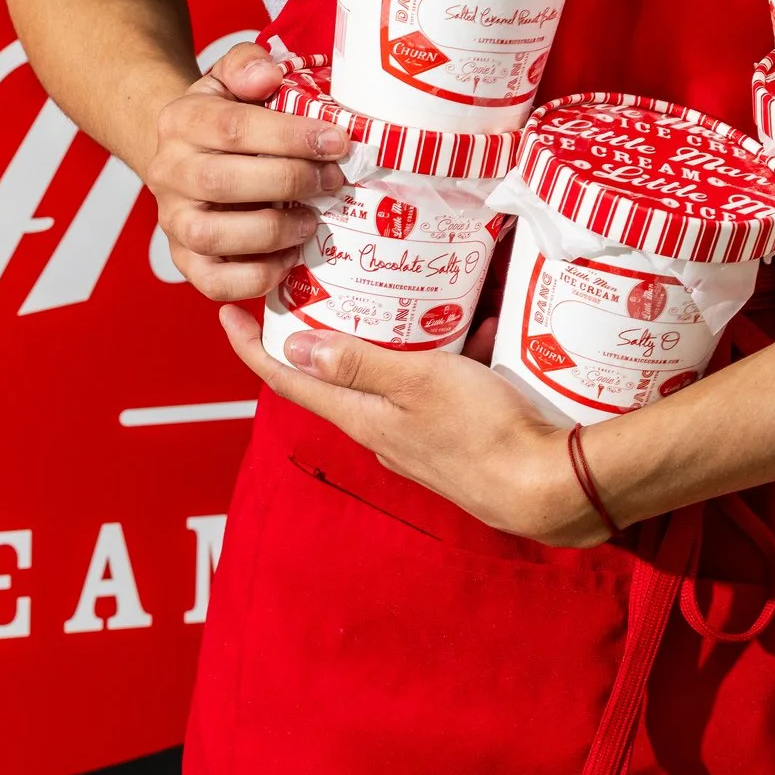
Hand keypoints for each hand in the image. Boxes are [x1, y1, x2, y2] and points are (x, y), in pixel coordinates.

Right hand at [147, 44, 349, 302]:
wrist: (184, 155)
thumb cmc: (222, 119)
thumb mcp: (230, 79)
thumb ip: (248, 65)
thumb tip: (268, 76)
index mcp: (181, 121)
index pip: (232, 128)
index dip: (289, 136)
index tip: (337, 142)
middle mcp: (169, 173)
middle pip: (223, 182)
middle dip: (290, 182)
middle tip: (334, 181)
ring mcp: (174, 221)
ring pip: (215, 235)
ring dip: (274, 231)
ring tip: (312, 221)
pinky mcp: (186, 261)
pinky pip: (215, 282)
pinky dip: (257, 277)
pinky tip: (289, 257)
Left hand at [219, 307, 611, 546]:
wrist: (549, 487)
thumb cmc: (485, 431)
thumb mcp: (417, 382)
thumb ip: (358, 363)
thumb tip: (292, 345)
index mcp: (361, 418)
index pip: (288, 379)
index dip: (251, 347)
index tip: (226, 312)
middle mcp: (379, 433)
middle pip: (334, 378)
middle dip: (321, 334)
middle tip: (319, 288)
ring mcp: (415, 440)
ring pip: (386, 381)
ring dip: (387, 342)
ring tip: (403, 300)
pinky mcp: (451, 439)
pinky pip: (433, 388)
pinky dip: (442, 357)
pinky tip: (476, 330)